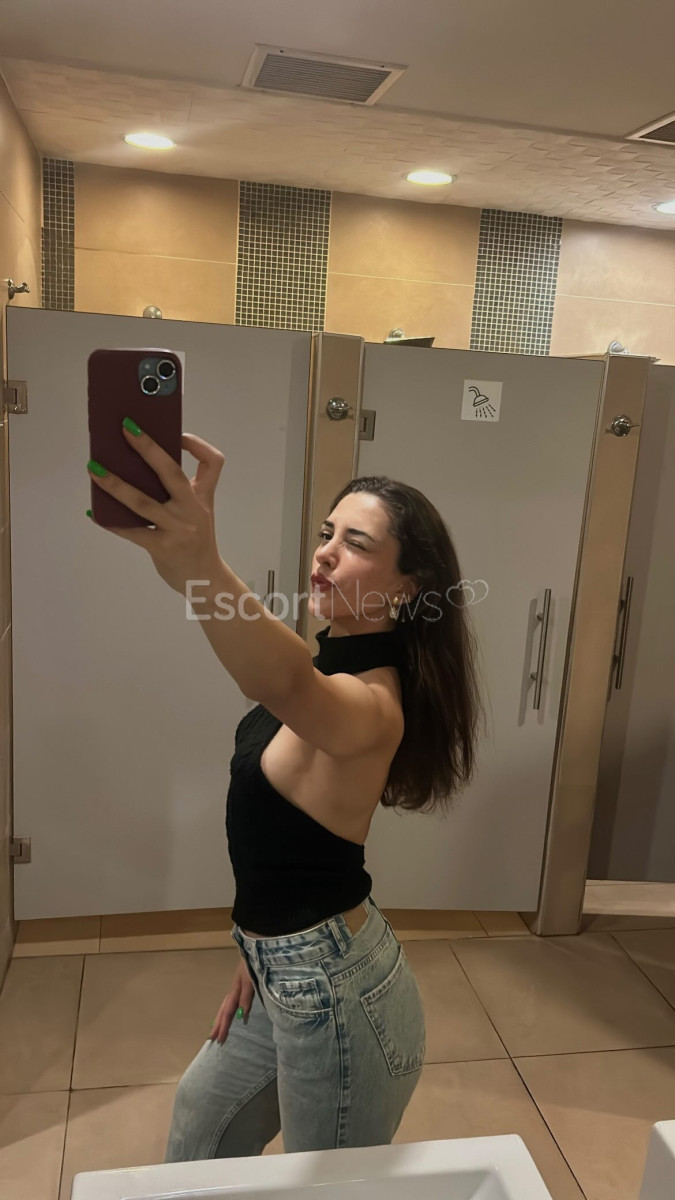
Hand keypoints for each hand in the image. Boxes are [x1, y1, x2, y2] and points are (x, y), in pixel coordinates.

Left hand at [87, 426, 224, 593]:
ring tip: (93, 468)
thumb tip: (138, 468)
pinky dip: (111, 522)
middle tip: (126, 428)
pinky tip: (95, 513)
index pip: (213, 464)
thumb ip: (180, 492)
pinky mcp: (163, 547)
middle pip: (171, 472)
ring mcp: (178, 529)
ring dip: (115, 484)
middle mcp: (192, 510)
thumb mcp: (200, 513)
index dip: (197, 445)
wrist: (206, 581)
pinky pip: (132, 531)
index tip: (178, 436)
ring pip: (142, 502)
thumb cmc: (197, 542)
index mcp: (203, 497)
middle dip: (148, 448)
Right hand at [210, 957, 255, 1044]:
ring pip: (226, 1005)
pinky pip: (232, 1001)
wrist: (256, 947)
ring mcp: (237, 986)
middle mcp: (234, 989)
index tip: (220, 1039)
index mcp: (235, 990)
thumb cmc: (253, 963)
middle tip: (212, 1039)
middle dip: (218, 1024)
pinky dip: (229, 1010)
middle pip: (224, 1010)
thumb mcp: (250, 979)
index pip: (228, 1011)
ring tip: (216, 1030)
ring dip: (221, 1018)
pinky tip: (233, 1014)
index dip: (224, 1025)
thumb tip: (241, 1016)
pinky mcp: (242, 983)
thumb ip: (246, 997)